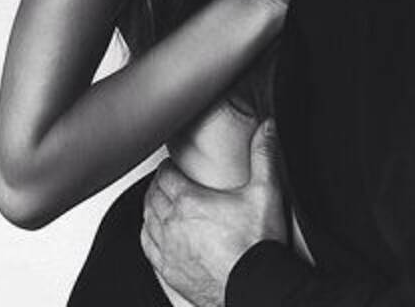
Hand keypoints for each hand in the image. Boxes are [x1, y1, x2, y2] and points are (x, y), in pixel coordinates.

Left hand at [141, 119, 285, 306]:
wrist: (255, 287)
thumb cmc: (258, 244)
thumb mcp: (266, 192)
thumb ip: (264, 155)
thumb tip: (268, 128)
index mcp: (189, 201)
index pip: (165, 176)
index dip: (167, 167)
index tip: (173, 165)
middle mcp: (172, 225)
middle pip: (152, 196)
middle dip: (158, 185)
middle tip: (167, 180)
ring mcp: (168, 249)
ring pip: (147, 220)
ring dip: (151, 208)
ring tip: (159, 202)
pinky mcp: (169, 271)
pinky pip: (147, 247)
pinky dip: (148, 234)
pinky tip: (154, 232)